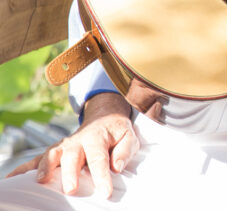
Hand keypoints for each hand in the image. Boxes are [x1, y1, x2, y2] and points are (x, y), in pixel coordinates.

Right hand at [7, 92, 137, 198]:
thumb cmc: (117, 133)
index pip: (99, 158)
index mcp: (97, 138)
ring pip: (51, 155)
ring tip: (41, 181)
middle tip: (71, 190)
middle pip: (72, 156)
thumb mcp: (129, 137)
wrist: (103, 118)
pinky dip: (23, 168)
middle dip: (70, 173)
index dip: (102, 175)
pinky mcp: (53, 151)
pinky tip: (12, 179)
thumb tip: (116, 166)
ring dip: (45, 168)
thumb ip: (124, 151)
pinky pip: (36, 159)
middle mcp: (77, 140)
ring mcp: (63, 146)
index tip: (105, 192)